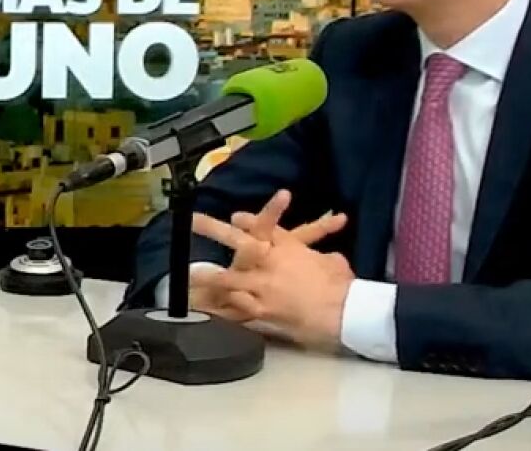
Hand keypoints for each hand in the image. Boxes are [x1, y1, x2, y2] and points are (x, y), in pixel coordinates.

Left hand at [192, 191, 352, 349]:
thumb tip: (328, 258)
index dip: (248, 221)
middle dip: (214, 230)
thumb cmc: (343, 286)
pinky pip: (236, 310)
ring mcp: (263, 286)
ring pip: (228, 278)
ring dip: (207, 277)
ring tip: (187, 275)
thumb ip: (325, 257)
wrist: (342, 310)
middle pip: (238, 242)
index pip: (264, 227)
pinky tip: (205, 311)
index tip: (236, 218)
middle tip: (193, 221)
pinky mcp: (261, 310)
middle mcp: (271, 262)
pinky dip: (221, 311)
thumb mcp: (334, 262)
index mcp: (289, 248)